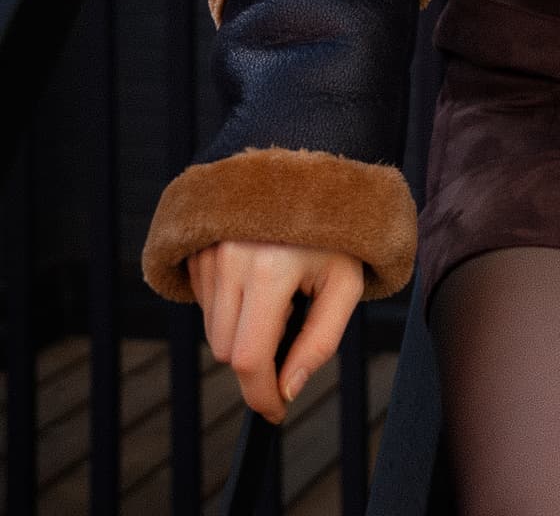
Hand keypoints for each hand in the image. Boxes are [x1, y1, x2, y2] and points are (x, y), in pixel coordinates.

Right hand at [188, 241, 363, 423]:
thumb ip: (320, 342)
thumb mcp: (345, 283)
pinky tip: (257, 276)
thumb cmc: (335, 230)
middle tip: (292, 322)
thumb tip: (288, 390)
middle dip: (256, 356)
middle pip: (225, 350)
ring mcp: (208, 250)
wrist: (309, 166)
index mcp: (268, 270)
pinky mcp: (196, 246)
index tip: (276, 410)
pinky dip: (228, 305)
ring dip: (242, 328)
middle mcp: (229, 259)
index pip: (247, 358)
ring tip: (278, 291)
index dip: (261, 395)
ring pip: (212, 328)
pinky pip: (204, 301)